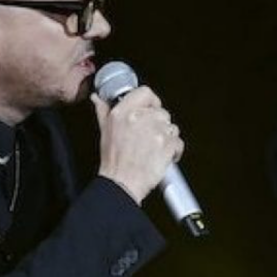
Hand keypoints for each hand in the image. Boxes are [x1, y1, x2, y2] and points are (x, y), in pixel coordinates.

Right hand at [93, 86, 182, 204]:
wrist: (122, 184)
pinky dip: (174, 150)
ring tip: (154, 148)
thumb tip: (98, 99)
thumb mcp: (104, 131)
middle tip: (149, 137)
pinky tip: (162, 155)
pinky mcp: (168, 145)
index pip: (146, 92)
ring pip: (171, 126)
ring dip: (166, 137)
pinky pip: (178, 142)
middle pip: (161, 112)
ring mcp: (156, 132)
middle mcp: (141, 119)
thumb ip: (103, 111)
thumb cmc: (114, 162)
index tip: (150, 109)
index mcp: (124, 112)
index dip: (151, 101)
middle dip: (158, 124)